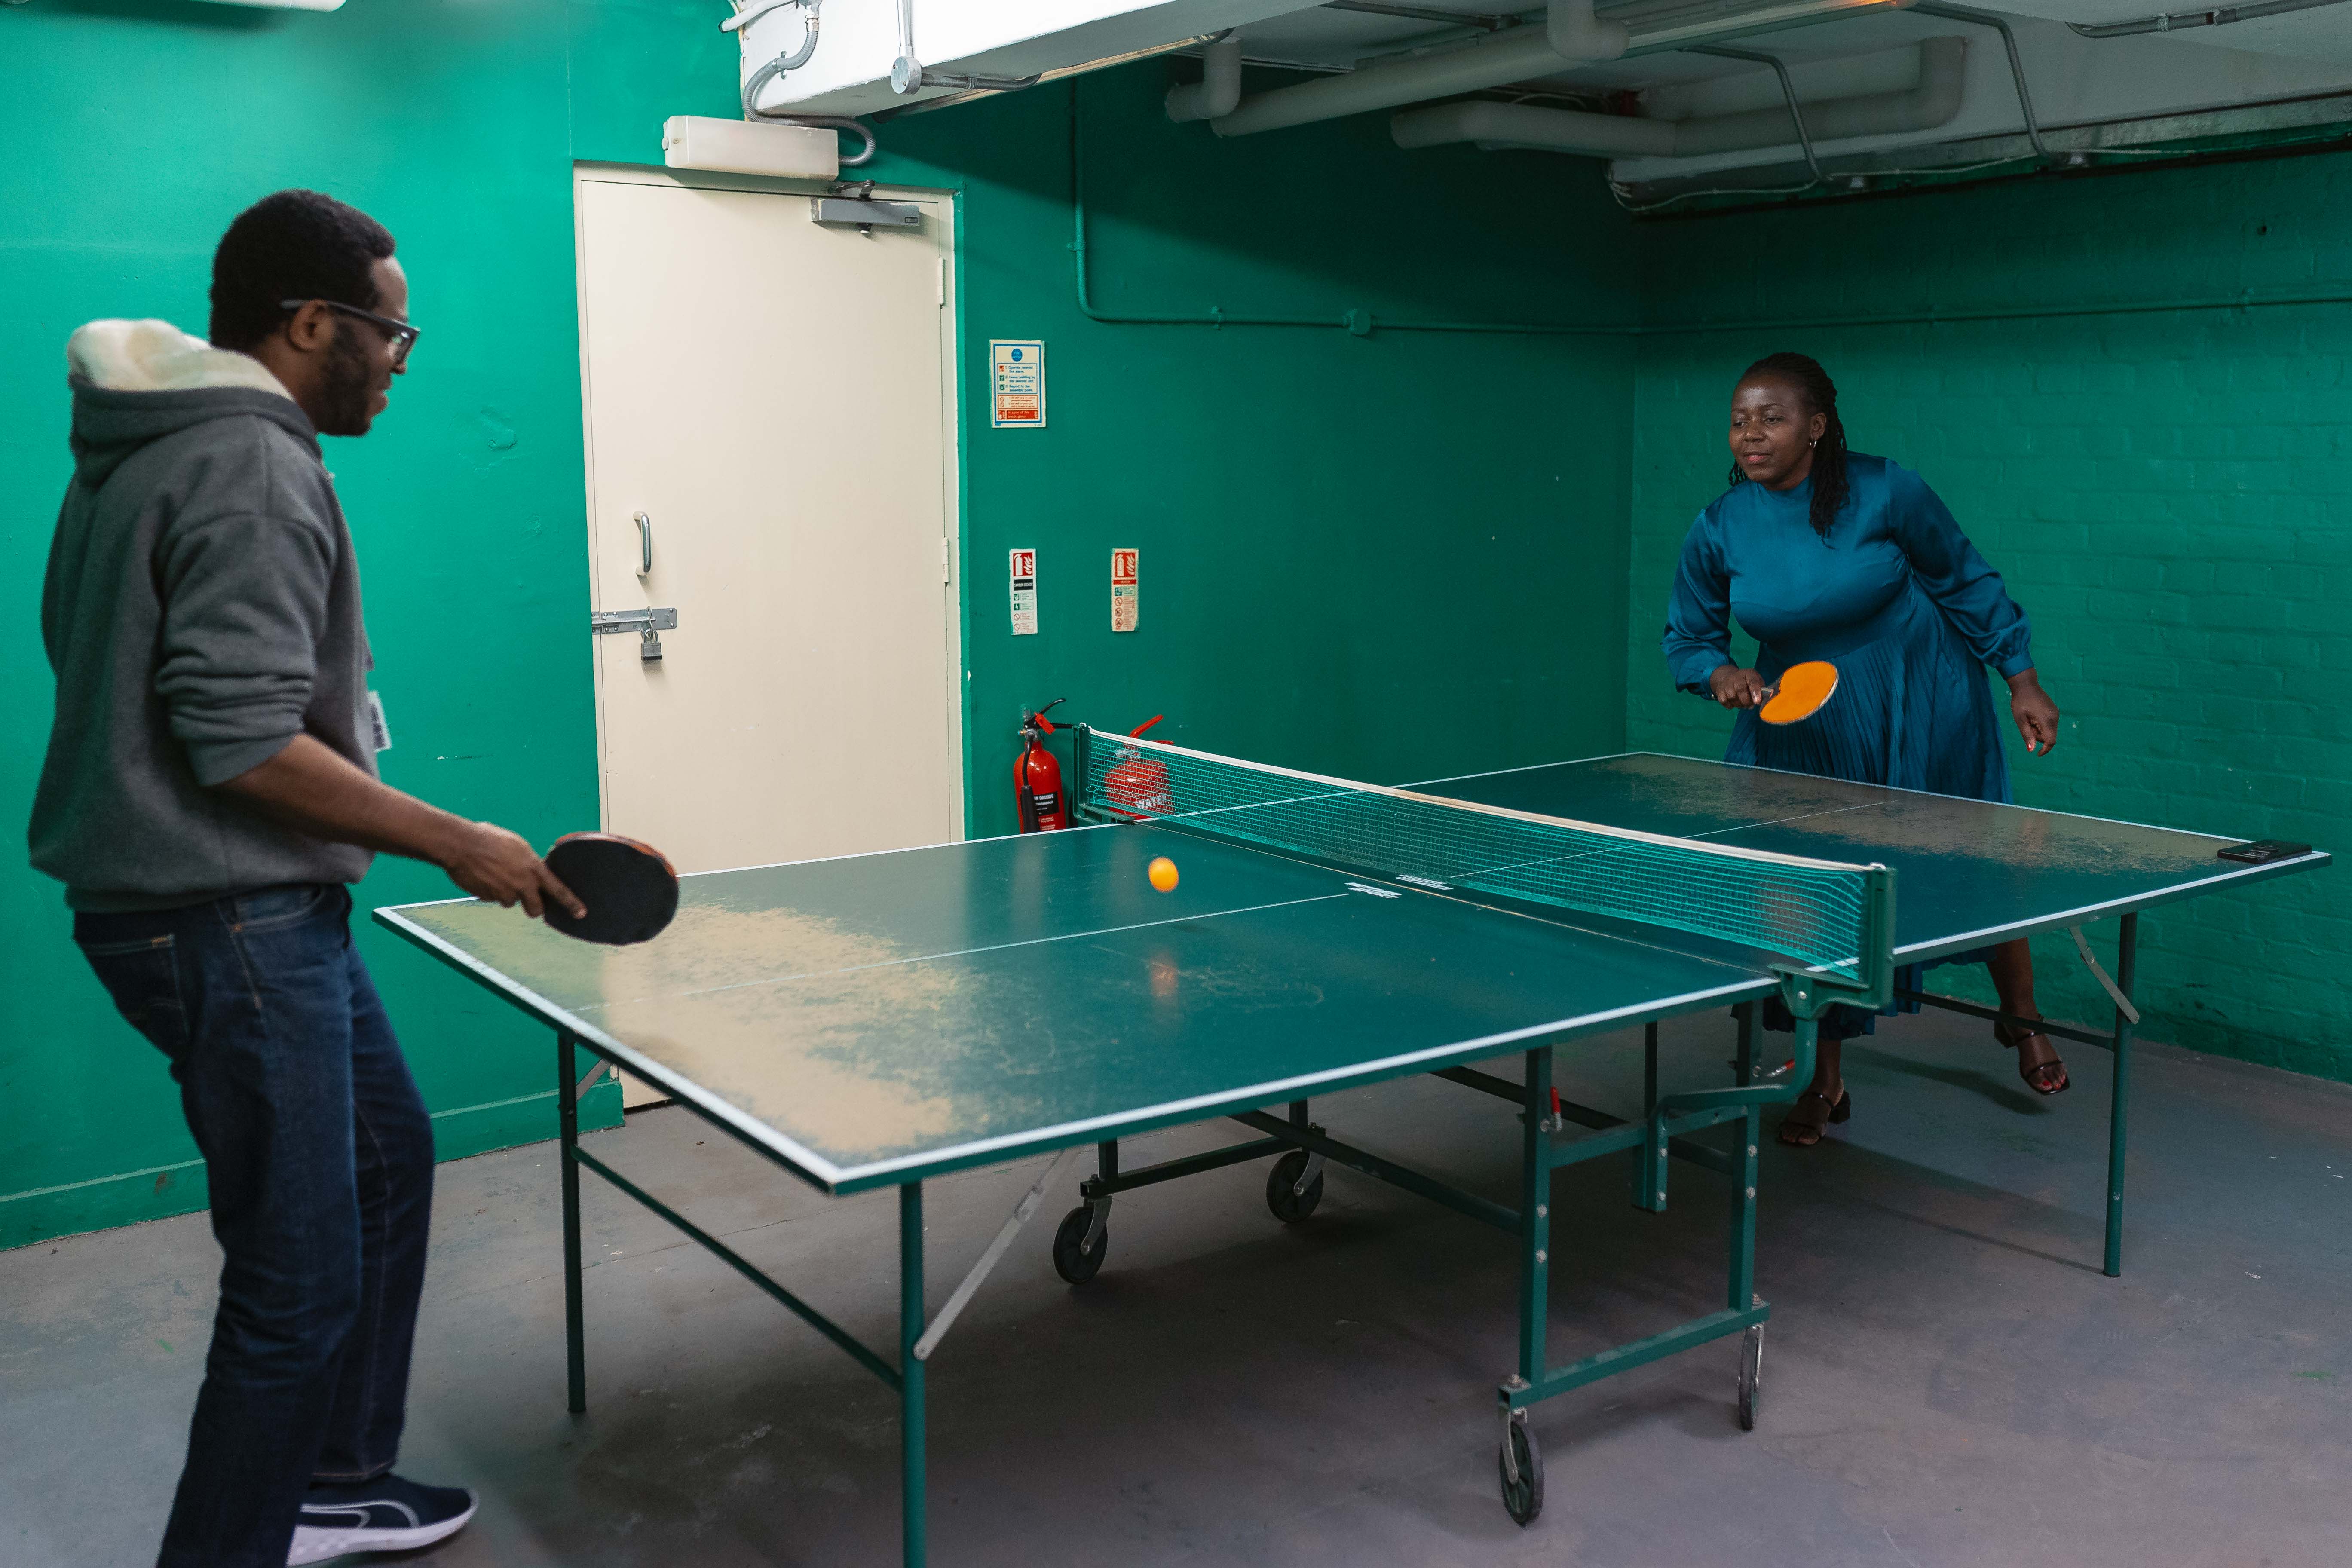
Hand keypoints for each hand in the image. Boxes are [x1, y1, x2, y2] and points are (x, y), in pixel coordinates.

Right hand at [440, 821, 585, 920]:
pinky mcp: (489, 898)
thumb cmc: (489, 839)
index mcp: (533, 868)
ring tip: (494, 873)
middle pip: (535, 909)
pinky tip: (482, 875)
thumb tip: (532, 872)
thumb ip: (528, 863)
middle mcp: (523, 884)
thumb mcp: (517, 847)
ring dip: (505, 894)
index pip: (558, 890)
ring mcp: (505, 893)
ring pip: (510, 902)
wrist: (461, 844)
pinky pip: (492, 898)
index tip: (580, 913)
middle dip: (533, 907)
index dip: (571, 903)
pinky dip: (489, 891)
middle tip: (528, 902)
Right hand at [1708, 663, 1766, 709]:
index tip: (1757, 702)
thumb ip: (1761, 691)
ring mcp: (1727, 683)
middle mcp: (1736, 676)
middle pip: (1740, 689)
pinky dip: (1730, 705)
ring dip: (1739, 704)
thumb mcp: (1756, 682)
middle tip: (1750, 705)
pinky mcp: (1719, 690)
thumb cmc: (1747, 683)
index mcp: (1749, 673)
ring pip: (1732, 697)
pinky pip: (1724, 701)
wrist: (1729, 678)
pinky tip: (1734, 703)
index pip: (1752, 681)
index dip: (1755, 691)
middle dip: (1746, 700)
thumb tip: (1762, 702)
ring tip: (1743, 704)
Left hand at [2008, 669, 2059, 754]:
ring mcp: (2055, 713)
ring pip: (2049, 731)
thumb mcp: (2020, 720)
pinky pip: (2049, 724)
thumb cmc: (2020, 702)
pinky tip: (2033, 716)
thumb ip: (2027, 735)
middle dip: (2038, 737)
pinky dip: (2041, 725)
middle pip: (2049, 736)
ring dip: (2039, 730)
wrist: (2026, 685)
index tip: (2037, 754)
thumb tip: (2031, 750)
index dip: (2045, 750)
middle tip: (2027, 725)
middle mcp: (2055, 717)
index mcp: (2047, 720)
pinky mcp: (2054, 711)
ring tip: (2029, 719)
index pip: (2051, 741)